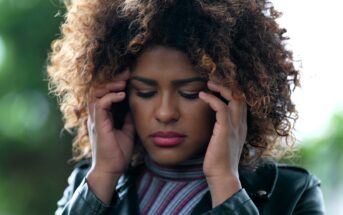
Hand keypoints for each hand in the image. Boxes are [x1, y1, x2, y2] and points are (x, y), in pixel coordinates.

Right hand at [86, 69, 134, 202]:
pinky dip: (110, 97)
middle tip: (126, 73)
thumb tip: (133, 107)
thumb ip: (127, 119)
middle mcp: (96, 116)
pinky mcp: (98, 125)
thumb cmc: (118, 153)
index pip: (103, 94)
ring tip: (123, 82)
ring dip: (110, 86)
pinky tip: (122, 95)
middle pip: (98, 90)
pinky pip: (100, 105)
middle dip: (112, 80)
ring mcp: (96, 120)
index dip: (114, 83)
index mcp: (102, 116)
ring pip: (96, 94)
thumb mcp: (127, 131)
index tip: (128, 76)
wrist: (111, 170)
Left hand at [199, 81, 246, 205]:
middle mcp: (241, 123)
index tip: (218, 85)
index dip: (232, 89)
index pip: (241, 100)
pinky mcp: (225, 130)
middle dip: (228, 84)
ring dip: (221, 87)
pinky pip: (221, 108)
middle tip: (213, 79)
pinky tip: (202, 95)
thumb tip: (211, 119)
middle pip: (241, 95)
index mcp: (241, 125)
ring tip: (209, 83)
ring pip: (235, 98)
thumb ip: (221, 128)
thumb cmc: (219, 159)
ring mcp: (235, 126)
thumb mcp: (222, 140)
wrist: (222, 175)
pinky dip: (212, 99)